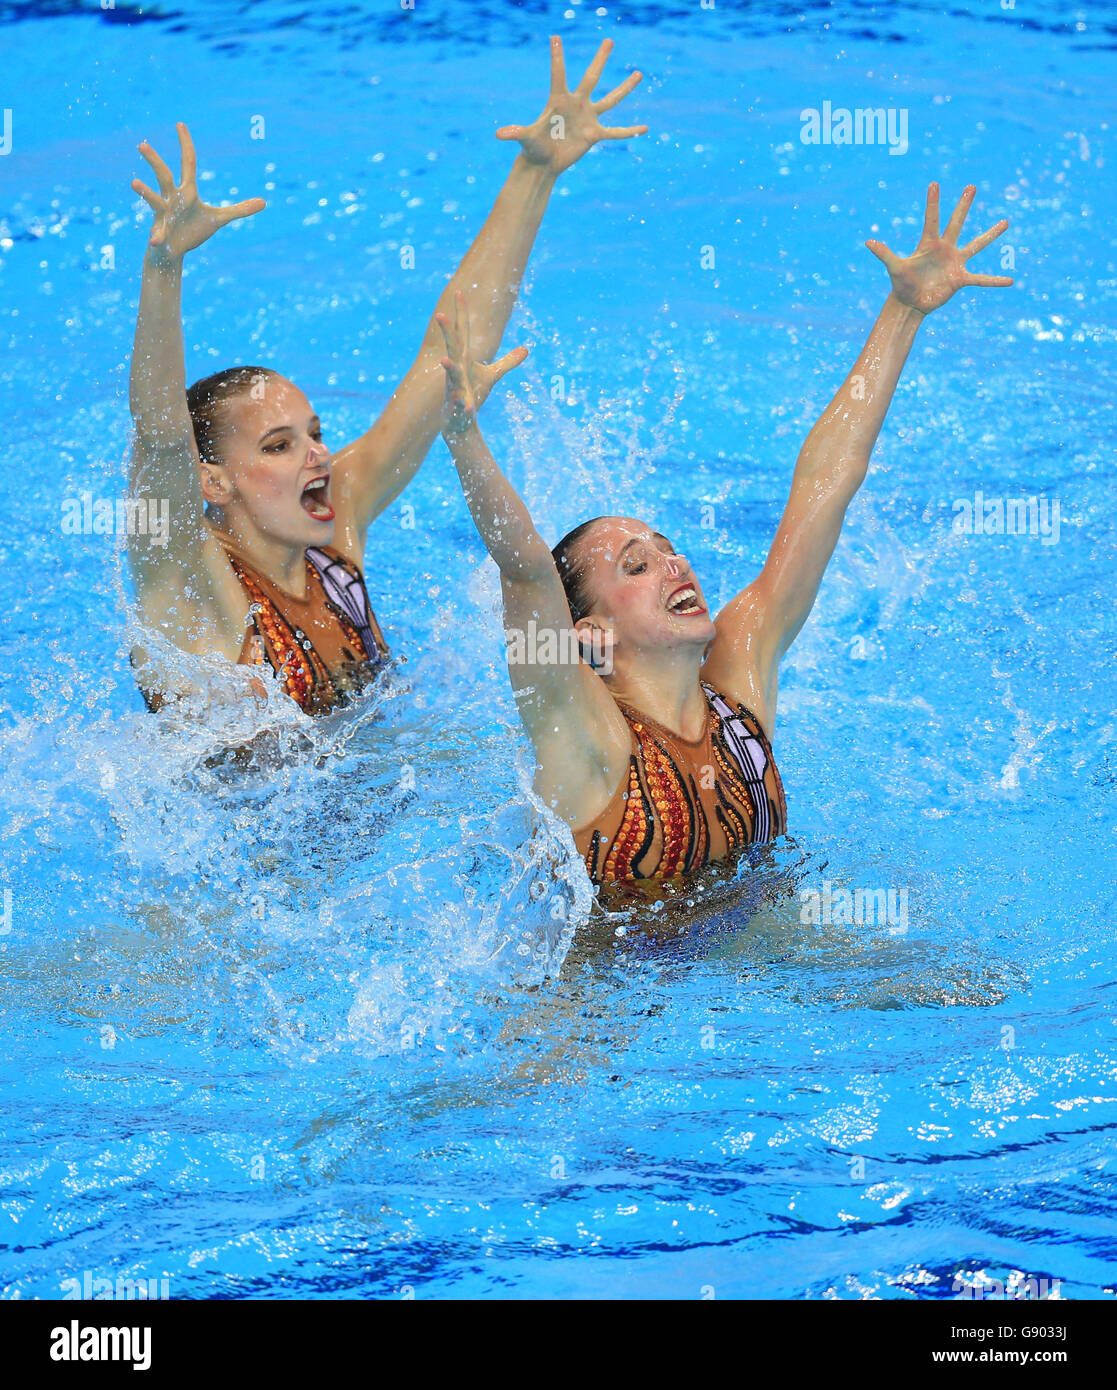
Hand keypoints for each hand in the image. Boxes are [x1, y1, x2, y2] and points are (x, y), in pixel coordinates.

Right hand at [132, 122, 264, 262]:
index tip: (180, 124)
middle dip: (154, 160)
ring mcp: (164, 214)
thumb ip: (239, 210)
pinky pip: (157, 233)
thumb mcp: (218, 219)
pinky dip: (157, 237)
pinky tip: (155, 240)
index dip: (185, 144)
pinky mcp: (160, 232)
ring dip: (145, 193)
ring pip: (153, 200)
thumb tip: (264, 202)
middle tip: (142, 144)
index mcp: (186, 191)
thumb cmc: (193, 230)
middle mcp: (172, 198)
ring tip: (134, 184)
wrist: (175, 251)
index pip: (187, 162)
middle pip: (162, 175)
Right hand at [436, 290, 527, 436]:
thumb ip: (508, 361)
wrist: (459, 420)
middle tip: (439, 314)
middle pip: (451, 347)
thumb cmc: (472, 393)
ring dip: (448, 367)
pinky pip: (460, 404)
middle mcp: (456, 369)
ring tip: (443, 361)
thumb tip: (526, 349)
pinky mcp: (457, 405)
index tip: (459, 292)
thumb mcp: (492, 376)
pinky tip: (466, 406)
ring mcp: (454, 387)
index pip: (461, 332)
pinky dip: (463, 405)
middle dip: (446, 331)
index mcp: (463, 359)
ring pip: (450, 374)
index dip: (461, 313)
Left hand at [496, 36, 646, 176]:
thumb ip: (515, 133)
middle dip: (600, 59)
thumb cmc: (533, 148)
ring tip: (639, 73)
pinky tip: (645, 128)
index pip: (558, 74)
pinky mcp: (594, 135)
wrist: (544, 163)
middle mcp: (576, 104)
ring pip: (611, 100)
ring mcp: (588, 118)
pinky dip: (629, 132)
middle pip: (592, 77)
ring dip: (625, 88)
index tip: (554, 37)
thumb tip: (499, 134)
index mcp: (558, 100)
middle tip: (609, 40)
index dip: (557, 57)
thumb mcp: (526, 139)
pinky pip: (616, 132)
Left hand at [866, 183, 1011, 314]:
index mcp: (929, 244)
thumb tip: (867, 241)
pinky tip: (1010, 281)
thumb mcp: (895, 268)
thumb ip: (884, 254)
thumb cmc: (902, 284)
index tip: (934, 183)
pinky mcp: (960, 279)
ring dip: (991, 234)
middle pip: (956, 223)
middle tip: (971, 186)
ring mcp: (955, 262)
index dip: (932, 203)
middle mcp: (945, 248)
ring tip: (1005, 221)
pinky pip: (981, 279)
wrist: (911, 303)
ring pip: (976, 245)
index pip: (931, 219)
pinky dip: (994, 281)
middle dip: (963, 206)